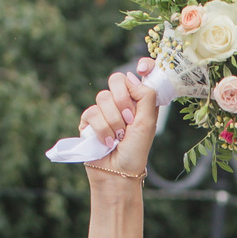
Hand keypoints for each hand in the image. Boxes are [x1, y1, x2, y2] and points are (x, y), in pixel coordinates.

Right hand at [79, 60, 159, 182]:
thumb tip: (132, 76)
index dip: (144, 65)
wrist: (117, 172)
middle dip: (123, 99)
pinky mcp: (89, 120)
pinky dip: (102, 129)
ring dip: (114, 121)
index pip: (140, 74)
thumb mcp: (147, 123)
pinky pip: (92, 112)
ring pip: (103, 97)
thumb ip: (145, 96)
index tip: (143, 69)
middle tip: (129, 119)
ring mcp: (104, 110)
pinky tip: (107, 142)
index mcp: (139, 100)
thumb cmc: (135, 151)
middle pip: (116, 79)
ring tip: (118, 137)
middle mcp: (121, 102)